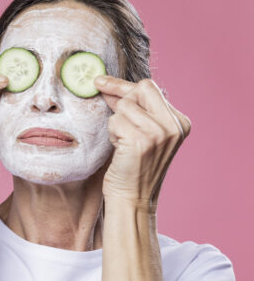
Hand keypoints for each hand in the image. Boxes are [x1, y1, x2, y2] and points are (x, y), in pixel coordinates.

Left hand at [94, 76, 191, 210]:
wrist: (132, 198)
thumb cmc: (132, 166)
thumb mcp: (140, 133)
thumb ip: (131, 109)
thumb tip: (108, 86)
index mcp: (179, 122)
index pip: (150, 88)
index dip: (122, 86)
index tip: (101, 82)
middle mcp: (173, 125)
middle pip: (139, 90)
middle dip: (118, 98)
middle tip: (105, 105)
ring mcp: (159, 133)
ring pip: (124, 106)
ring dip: (115, 123)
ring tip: (122, 142)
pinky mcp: (142, 141)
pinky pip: (115, 121)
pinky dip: (112, 133)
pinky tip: (120, 149)